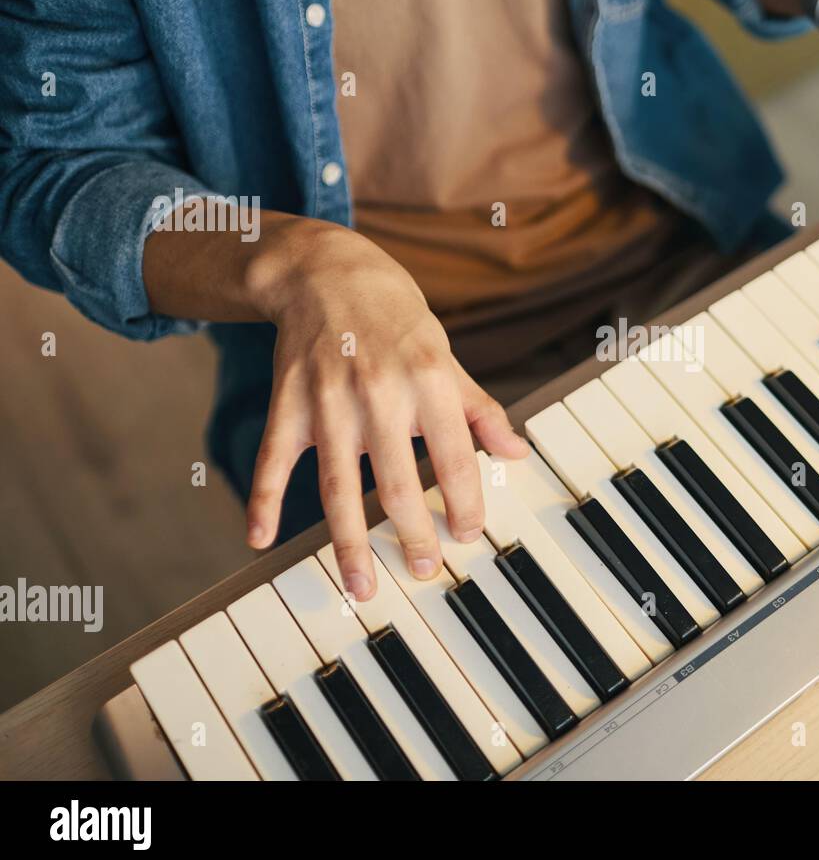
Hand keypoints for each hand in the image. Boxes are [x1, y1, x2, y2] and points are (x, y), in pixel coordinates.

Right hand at [244, 221, 528, 599]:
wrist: (326, 272)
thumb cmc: (396, 320)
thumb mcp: (448, 357)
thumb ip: (480, 410)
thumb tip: (517, 453)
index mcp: (429, 382)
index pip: (456, 459)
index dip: (465, 504)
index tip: (468, 534)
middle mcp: (380, 395)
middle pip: (399, 484)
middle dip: (413, 536)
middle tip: (425, 573)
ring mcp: (328, 403)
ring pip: (338, 488)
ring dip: (348, 543)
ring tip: (360, 586)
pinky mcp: (288, 405)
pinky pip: (273, 461)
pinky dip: (263, 501)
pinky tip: (260, 539)